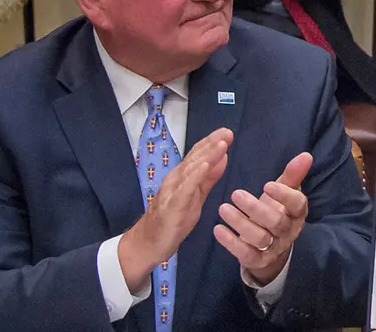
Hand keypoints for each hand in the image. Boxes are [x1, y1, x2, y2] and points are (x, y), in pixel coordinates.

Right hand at [119, 128, 232, 293]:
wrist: (148, 243)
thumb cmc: (173, 219)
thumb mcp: (196, 196)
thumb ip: (209, 178)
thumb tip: (222, 157)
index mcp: (183, 177)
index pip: (198, 156)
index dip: (212, 143)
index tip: (227, 132)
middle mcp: (176, 180)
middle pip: (195, 158)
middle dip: (211, 144)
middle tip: (227, 132)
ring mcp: (172, 192)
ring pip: (191, 170)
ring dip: (206, 155)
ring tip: (221, 144)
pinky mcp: (172, 206)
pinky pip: (185, 189)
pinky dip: (195, 176)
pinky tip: (204, 166)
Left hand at [214, 152, 312, 285]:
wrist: (271, 247)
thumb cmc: (276, 211)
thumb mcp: (284, 192)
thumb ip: (293, 174)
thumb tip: (306, 155)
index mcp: (297, 213)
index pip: (297, 204)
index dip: (284, 195)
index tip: (267, 184)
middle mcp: (289, 232)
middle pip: (276, 222)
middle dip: (255, 208)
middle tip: (236, 194)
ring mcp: (274, 248)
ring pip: (260, 238)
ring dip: (240, 224)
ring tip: (223, 208)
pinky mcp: (258, 261)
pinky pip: (246, 255)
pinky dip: (231, 243)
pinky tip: (218, 229)